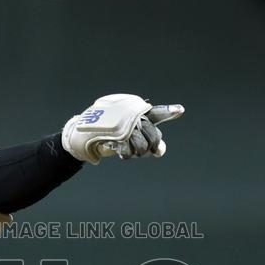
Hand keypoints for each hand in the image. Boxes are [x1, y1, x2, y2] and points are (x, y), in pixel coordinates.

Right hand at [61, 94, 183, 164]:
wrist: (84, 136)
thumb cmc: (111, 136)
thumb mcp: (132, 140)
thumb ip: (148, 143)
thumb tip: (160, 151)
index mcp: (138, 111)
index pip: (157, 113)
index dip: (169, 111)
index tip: (180, 110)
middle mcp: (133, 115)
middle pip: (154, 134)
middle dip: (150, 145)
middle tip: (143, 148)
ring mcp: (124, 124)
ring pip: (142, 145)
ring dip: (136, 152)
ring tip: (126, 148)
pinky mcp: (114, 134)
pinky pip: (128, 150)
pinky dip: (126, 154)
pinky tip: (119, 150)